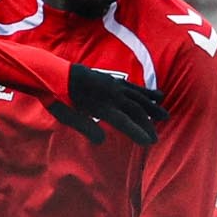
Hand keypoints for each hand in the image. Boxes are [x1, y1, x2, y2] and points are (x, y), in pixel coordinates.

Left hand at [44, 64, 168, 145]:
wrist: (51, 74)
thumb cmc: (57, 98)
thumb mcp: (67, 116)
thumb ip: (85, 128)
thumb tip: (102, 140)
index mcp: (99, 105)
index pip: (124, 121)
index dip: (138, 132)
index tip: (149, 142)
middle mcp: (109, 94)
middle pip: (134, 110)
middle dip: (147, 124)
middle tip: (157, 138)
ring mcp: (112, 85)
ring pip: (138, 97)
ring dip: (152, 107)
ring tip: (164, 115)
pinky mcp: (112, 80)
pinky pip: (133, 87)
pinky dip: (146, 92)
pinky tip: (156, 95)